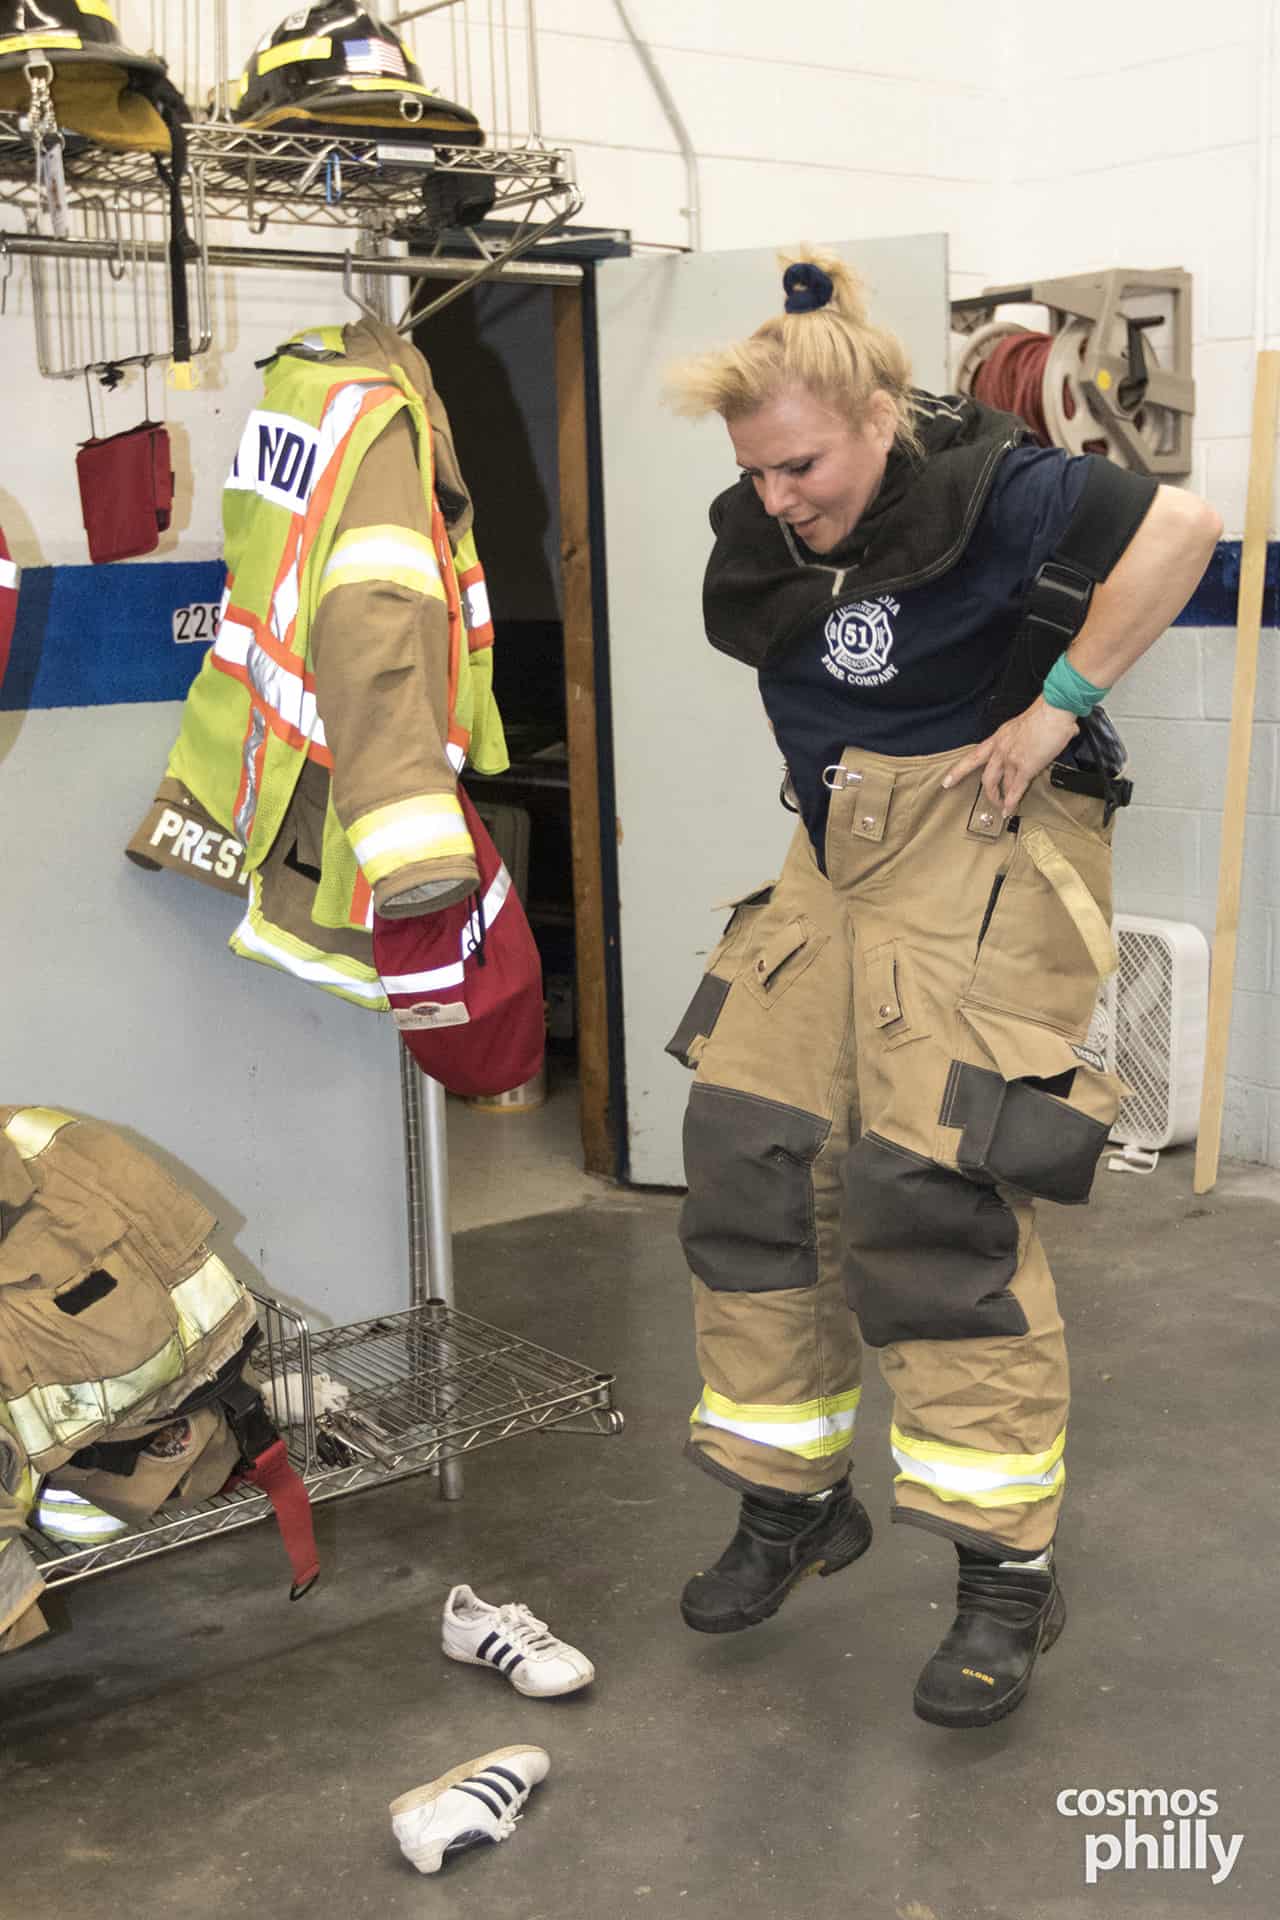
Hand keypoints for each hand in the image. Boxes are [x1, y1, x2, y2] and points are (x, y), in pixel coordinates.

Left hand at [941, 697, 1079, 815]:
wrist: (1053, 710)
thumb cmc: (1044, 714)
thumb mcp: (1022, 725)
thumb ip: (1021, 739)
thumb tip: (1030, 746)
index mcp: (999, 738)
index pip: (974, 756)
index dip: (959, 771)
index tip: (947, 781)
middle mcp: (1001, 750)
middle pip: (986, 778)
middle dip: (988, 793)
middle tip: (988, 803)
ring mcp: (1011, 760)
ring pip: (1000, 786)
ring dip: (1001, 799)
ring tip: (1003, 809)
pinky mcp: (1025, 767)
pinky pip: (1015, 790)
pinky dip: (1011, 802)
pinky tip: (1009, 810)